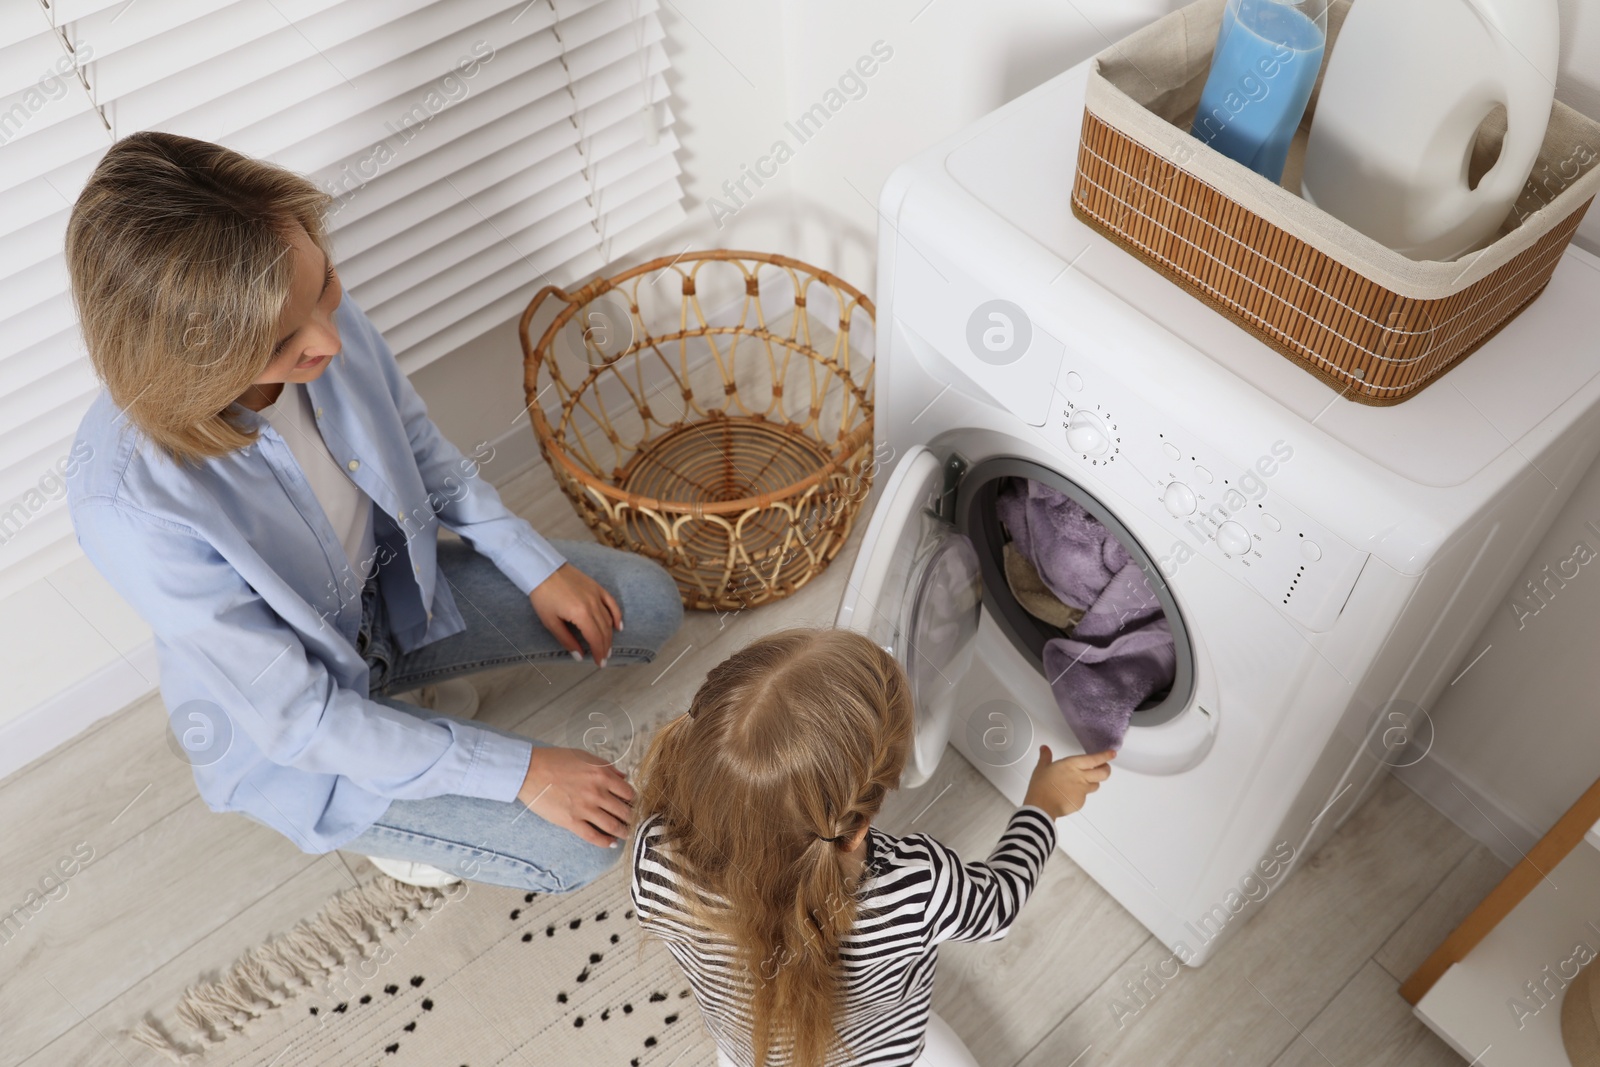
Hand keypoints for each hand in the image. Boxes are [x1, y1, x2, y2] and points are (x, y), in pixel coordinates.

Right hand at [518, 746, 635, 847]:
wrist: (529, 771)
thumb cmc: (555, 761)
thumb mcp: (585, 756)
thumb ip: (607, 767)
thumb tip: (623, 778)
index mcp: (602, 775)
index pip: (628, 792)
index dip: (633, 800)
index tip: (633, 804)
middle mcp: (597, 792)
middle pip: (624, 811)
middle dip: (631, 818)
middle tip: (634, 822)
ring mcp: (585, 808)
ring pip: (613, 826)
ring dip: (623, 832)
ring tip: (626, 834)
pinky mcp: (571, 821)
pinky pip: (593, 836)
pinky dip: (605, 842)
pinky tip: (611, 843)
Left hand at [530, 563, 622, 664]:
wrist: (543, 569)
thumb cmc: (543, 596)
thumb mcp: (550, 622)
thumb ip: (566, 640)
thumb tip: (578, 656)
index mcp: (581, 614)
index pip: (595, 638)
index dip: (598, 652)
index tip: (598, 663)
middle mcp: (593, 605)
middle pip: (604, 631)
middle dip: (605, 647)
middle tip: (603, 659)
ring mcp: (597, 595)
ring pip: (608, 619)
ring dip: (610, 635)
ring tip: (608, 647)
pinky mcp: (597, 587)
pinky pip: (611, 603)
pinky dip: (616, 615)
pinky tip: (618, 626)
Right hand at [1023, 746, 1114, 818]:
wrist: (1042, 806)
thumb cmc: (1041, 786)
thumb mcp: (1041, 768)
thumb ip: (1045, 757)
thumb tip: (1045, 749)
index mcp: (1072, 765)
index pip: (1095, 759)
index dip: (1105, 756)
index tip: (1111, 753)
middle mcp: (1080, 776)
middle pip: (1103, 773)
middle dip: (1106, 769)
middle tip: (1105, 767)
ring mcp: (1082, 790)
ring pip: (1096, 785)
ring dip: (1094, 782)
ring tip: (1086, 781)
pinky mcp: (1080, 802)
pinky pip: (1085, 797)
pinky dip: (1081, 795)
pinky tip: (1071, 794)